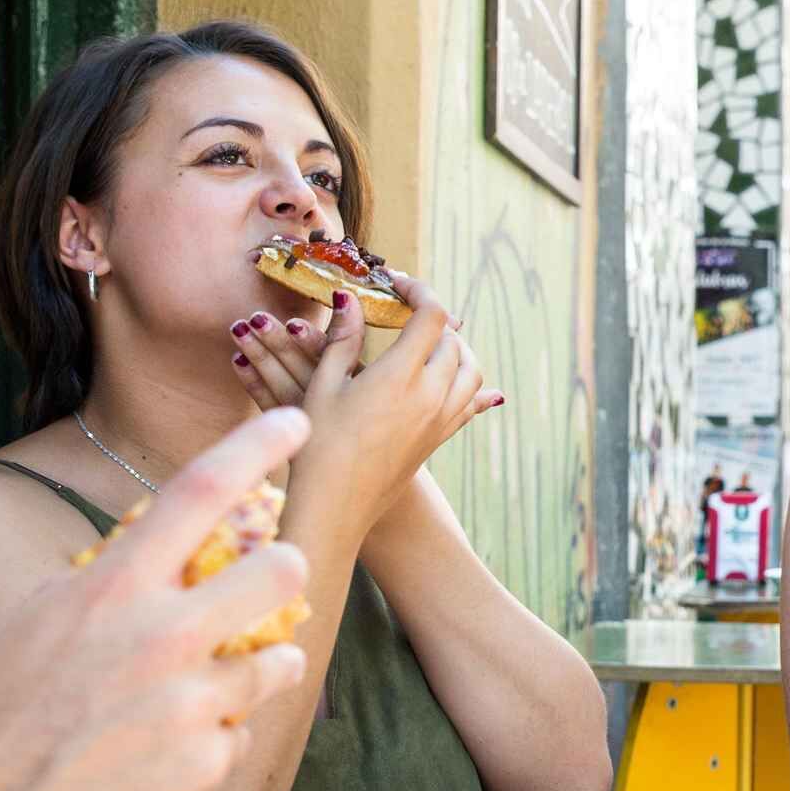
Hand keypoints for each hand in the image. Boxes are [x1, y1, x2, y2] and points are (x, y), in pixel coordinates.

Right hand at [0, 410, 313, 790]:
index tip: (295, 422)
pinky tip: (154, 765)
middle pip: (280, 571)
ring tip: (198, 693)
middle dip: (284, 573)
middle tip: (271, 584)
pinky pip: (236, 735)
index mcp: (111, 590)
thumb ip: (107, 583)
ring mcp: (191, 701)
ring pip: (280, 662)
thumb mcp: (35, 624)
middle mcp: (161, 635)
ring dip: (257, 670)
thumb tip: (154, 548)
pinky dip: (208, 746)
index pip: (200, 491)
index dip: (256, 446)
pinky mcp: (206, 762)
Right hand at [271, 276, 502, 531]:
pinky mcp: (441, 438)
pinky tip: (467, 381)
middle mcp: (430, 395)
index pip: (431, 315)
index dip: (418, 291)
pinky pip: (470, 402)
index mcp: (400, 376)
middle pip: (452, 340)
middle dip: (432, 319)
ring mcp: (441, 419)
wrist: (337, 505)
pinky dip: (471, 384)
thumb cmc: (319, 444)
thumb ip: (343, 337)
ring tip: (429, 342)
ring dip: (456, 348)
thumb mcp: (324, 384)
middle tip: (406, 311)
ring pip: (471, 370)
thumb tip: (350, 297)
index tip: (397, 285)